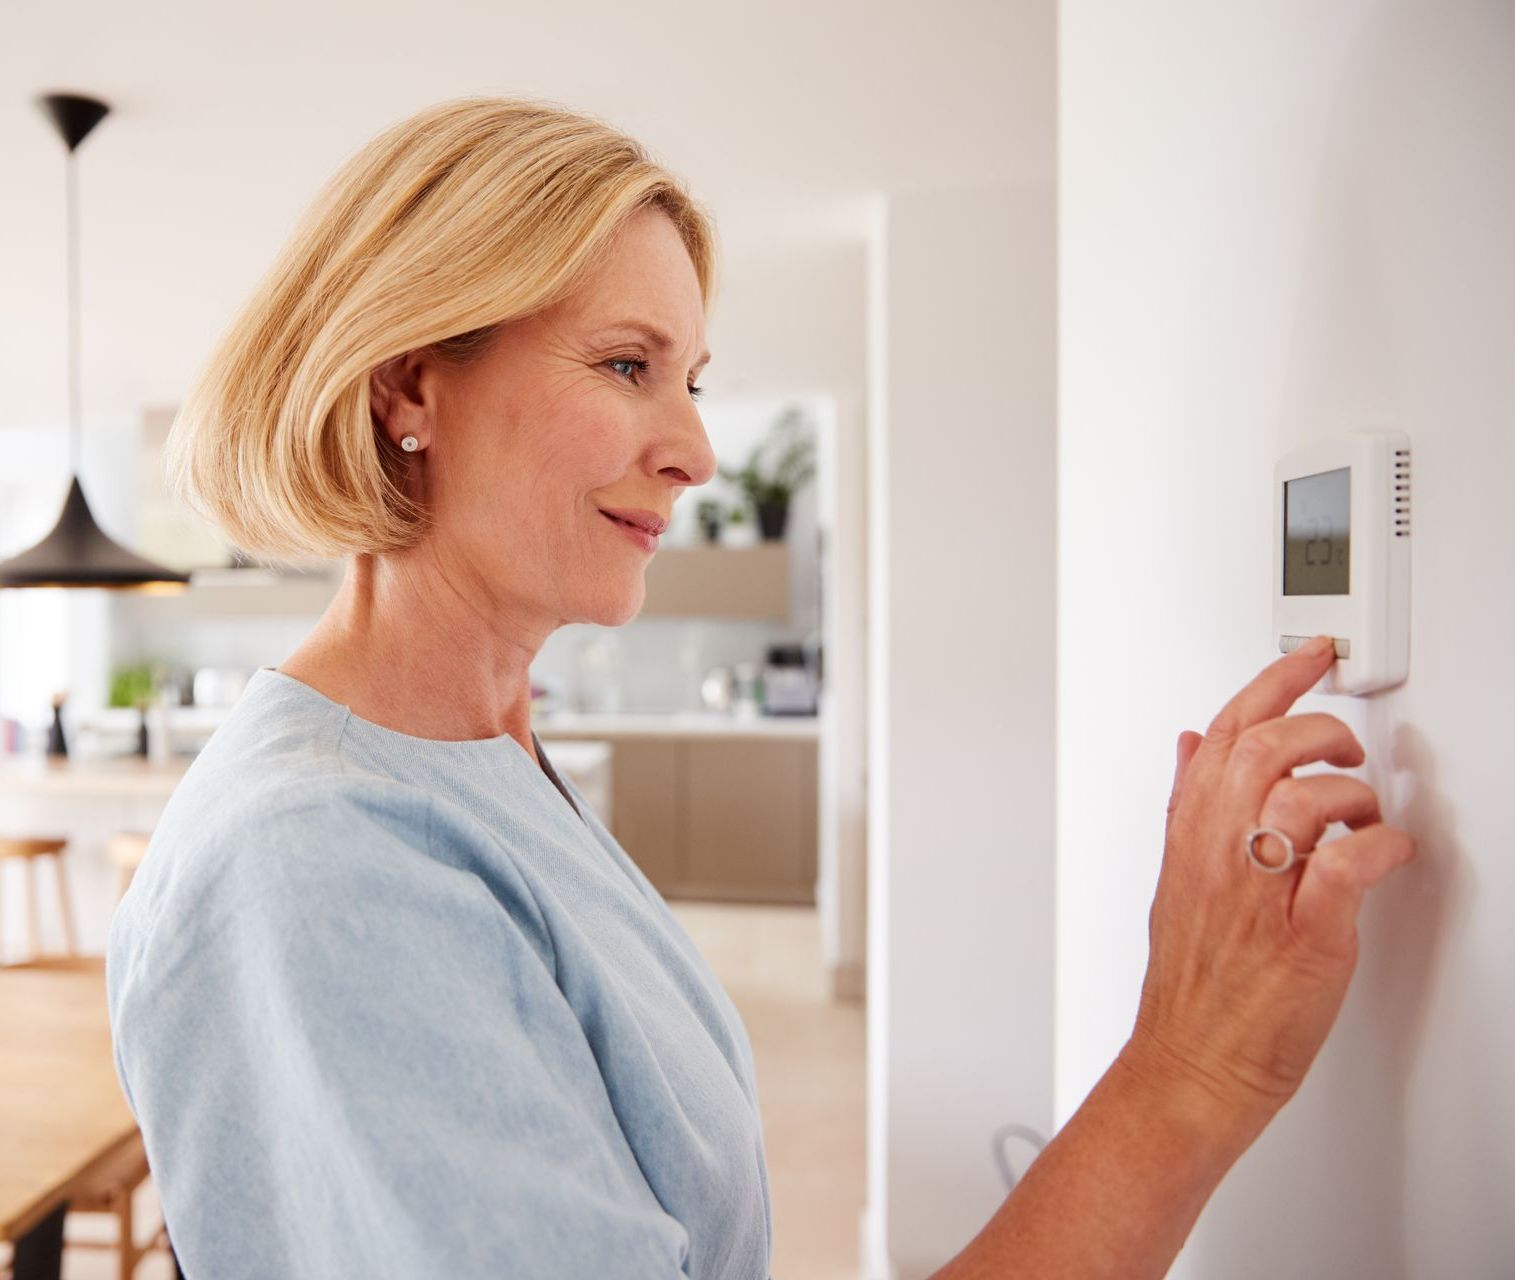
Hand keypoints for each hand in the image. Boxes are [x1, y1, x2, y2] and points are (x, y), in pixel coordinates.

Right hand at [1121, 635, 1415, 1134]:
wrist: (1192, 1062)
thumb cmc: (1190, 981)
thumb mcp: (1174, 876)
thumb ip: (1187, 804)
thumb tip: (1192, 743)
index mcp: (1190, 835)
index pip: (1226, 732)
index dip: (1273, 682)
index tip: (1310, 657)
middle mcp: (1219, 855)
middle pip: (1266, 749)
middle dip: (1321, 730)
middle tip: (1346, 748)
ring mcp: (1259, 895)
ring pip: (1303, 798)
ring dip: (1352, 796)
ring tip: (1363, 816)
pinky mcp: (1304, 937)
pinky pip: (1345, 868)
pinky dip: (1377, 848)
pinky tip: (1382, 853)